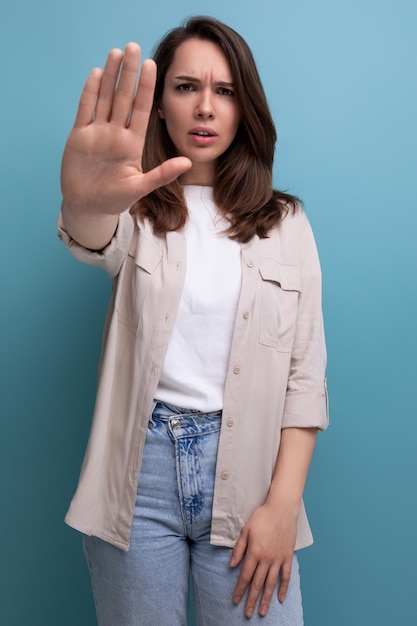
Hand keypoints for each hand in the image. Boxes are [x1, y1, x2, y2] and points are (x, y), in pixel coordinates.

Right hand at [61, 43, 190, 216]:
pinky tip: (97, 74)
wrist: (88, 207)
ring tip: (116, 52)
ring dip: (110, 76)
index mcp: (132, 144)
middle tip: (134, 47)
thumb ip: (162, 174)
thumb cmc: (114, 199)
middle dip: (129, 73)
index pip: (141, 110)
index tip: (153, 65)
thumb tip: (188, 161)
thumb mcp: (140, 187)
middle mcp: (115, 133)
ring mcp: (97, 133)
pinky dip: (90, 92)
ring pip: (105, 98)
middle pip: (123, 98)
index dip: (146, 88)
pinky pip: (85, 109)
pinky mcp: (79, 135)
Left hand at [229, 503, 296, 618]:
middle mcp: (266, 559)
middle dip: (251, 600)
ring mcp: (278, 559)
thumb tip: (231, 565)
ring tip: (262, 612)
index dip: (240, 590)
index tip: (235, 600)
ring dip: (266, 599)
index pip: (245, 576)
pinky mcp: (287, 557)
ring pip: (271, 584)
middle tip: (248, 614)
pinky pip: (286, 576)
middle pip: (257, 584)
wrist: (281, 509)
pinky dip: (283, 588)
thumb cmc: (262, 517)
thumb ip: (239, 549)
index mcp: (254, 552)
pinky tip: (281, 599)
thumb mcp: (246, 530)